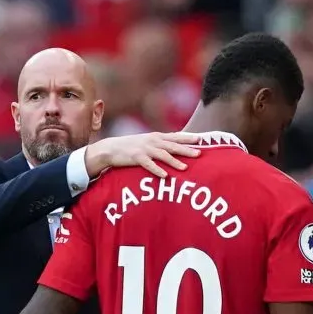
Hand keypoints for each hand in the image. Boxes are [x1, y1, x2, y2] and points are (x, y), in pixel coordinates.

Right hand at [85, 132, 202, 178]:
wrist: (111, 148)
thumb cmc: (132, 146)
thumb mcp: (148, 141)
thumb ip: (161, 143)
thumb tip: (176, 146)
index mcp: (157, 137)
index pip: (175, 137)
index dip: (188, 138)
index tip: (201, 139)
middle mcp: (152, 141)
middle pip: (172, 145)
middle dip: (186, 149)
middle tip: (199, 153)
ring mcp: (144, 149)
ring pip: (162, 155)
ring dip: (174, 161)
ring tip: (185, 167)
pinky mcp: (136, 158)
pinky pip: (149, 165)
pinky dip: (157, 170)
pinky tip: (165, 176)